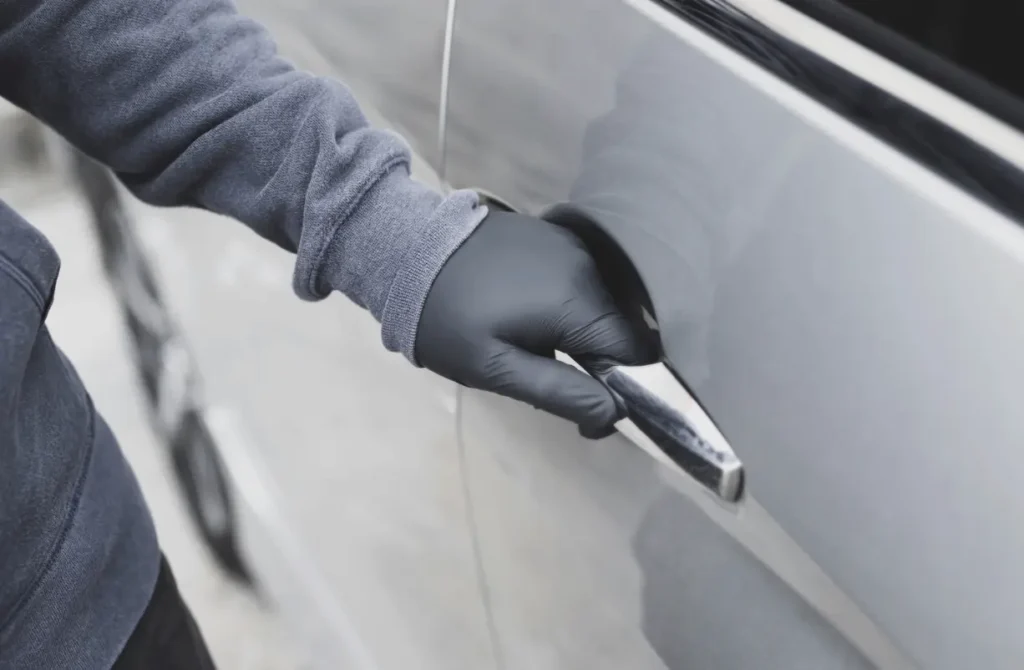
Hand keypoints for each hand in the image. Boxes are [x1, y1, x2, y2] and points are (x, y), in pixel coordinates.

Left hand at [415, 210, 656, 437]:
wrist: (405, 250)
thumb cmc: (445, 318)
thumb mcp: (494, 368)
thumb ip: (559, 392)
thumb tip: (614, 413)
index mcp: (575, 301)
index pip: (636, 352)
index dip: (621, 386)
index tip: (589, 405)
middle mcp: (586, 266)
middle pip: (620, 329)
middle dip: (597, 362)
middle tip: (546, 376)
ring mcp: (572, 245)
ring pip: (603, 306)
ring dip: (581, 333)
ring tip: (531, 343)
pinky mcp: (557, 235)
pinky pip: (583, 281)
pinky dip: (569, 305)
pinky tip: (528, 312)